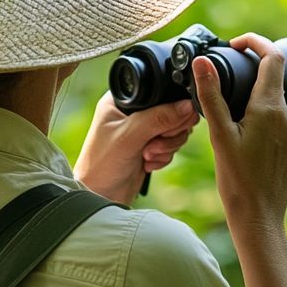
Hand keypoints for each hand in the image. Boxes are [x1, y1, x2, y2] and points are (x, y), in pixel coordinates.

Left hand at [73, 91, 198, 204]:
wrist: (98, 196)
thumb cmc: (101, 164)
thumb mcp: (130, 137)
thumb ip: (159, 118)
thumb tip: (188, 105)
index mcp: (123, 99)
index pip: (159, 91)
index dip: (170, 106)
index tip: (168, 124)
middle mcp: (134, 111)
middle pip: (173, 110)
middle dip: (169, 131)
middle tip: (153, 144)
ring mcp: (143, 129)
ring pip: (175, 129)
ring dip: (166, 146)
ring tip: (147, 156)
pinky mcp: (149, 146)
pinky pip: (171, 145)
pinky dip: (164, 156)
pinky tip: (147, 164)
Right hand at [191, 33, 286, 235]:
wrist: (259, 220)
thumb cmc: (237, 181)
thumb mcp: (219, 135)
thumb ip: (211, 96)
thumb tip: (202, 62)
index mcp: (271, 108)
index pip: (273, 57)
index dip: (256, 42)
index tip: (237, 43)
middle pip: (273, 80)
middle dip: (250, 74)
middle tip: (225, 80)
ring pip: (275, 104)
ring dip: (254, 101)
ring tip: (230, 117)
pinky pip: (279, 124)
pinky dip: (262, 121)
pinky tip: (245, 139)